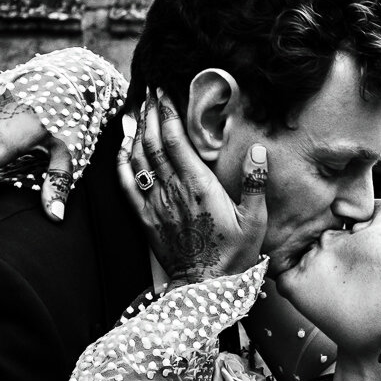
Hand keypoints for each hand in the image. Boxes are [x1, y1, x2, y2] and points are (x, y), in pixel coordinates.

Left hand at [117, 91, 267, 282]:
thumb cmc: (233, 255)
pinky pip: (127, 185)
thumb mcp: (254, 221)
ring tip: (137, 111)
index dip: (168, 113)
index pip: (177, 140)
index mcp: (199, 186)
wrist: (204, 288)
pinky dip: (122, 162)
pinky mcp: (145, 218)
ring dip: (136, 132)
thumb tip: (258, 151)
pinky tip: (122, 148)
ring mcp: (155, 204)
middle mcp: (172, 190)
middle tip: (149, 92)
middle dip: (150, 114)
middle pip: (154, 143)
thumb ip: (255, 184)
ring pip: (138, 159)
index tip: (164, 92)